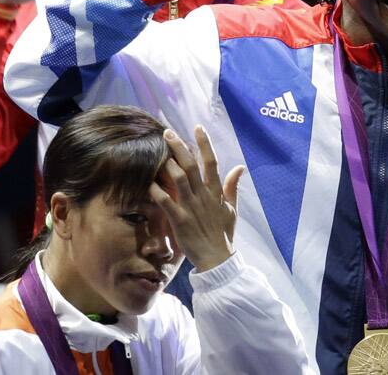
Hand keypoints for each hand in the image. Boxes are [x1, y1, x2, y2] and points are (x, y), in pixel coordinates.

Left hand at [149, 126, 243, 271]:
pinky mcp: (181, 221)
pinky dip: (157, 191)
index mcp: (216, 192)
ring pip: (179, 179)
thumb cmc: (223, 234)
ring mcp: (191, 208)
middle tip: (167, 133)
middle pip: (191, 166)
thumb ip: (232, 186)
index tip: (197, 127)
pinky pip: (167, 203)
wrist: (217, 259)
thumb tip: (239, 167)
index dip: (204, 144)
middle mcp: (204, 196)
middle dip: (179, 147)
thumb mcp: (232, 209)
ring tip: (158, 151)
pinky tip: (149, 182)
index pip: (212, 162)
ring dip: (168, 164)